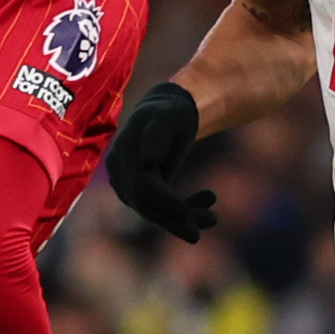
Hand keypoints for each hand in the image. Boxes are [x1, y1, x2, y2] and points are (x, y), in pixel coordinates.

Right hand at [106, 83, 216, 242]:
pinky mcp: (143, 195)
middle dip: (176, 219)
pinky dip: (186, 211)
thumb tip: (147, 162)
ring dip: (185, 219)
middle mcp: (121, 176)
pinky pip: (163, 210)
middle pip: (146, 206)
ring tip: (213, 219)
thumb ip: (156, 134)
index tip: (186, 212)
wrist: (165, 113)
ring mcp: (129, 187)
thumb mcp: (167, 115)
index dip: (163, 201)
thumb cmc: (168, 111)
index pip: (140, 187)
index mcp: (122, 156)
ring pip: (156, 213)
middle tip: (211, 222)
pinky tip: (209, 200)